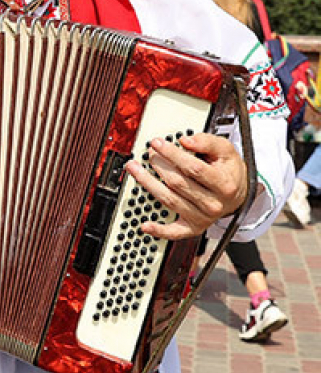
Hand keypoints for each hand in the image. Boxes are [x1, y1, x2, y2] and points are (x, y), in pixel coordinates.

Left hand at [131, 133, 248, 240]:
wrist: (238, 194)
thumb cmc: (228, 170)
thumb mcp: (225, 151)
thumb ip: (207, 142)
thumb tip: (185, 140)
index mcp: (224, 185)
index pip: (193, 168)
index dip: (172, 154)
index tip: (157, 143)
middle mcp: (214, 204)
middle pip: (178, 183)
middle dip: (159, 165)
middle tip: (149, 153)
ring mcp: (203, 218)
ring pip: (169, 199)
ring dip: (148, 183)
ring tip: (134, 169)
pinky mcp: (193, 227)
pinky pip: (174, 232)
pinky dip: (159, 230)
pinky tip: (145, 225)